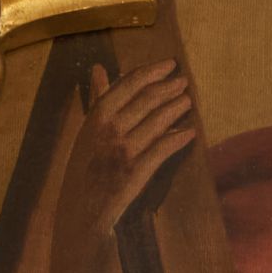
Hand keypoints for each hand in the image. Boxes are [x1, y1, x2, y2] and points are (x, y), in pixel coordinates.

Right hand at [68, 58, 194, 240]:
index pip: (128, 85)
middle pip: (146, 101)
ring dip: (176, 109)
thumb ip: (98, 97)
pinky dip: (178, 139)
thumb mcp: (86, 129)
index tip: (170, 64)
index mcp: (96, 117)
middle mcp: (109, 131)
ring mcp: (123, 151)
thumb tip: (99, 67)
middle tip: (184, 81)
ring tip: (188, 101)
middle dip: (168, 88)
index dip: (152, 72)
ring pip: (157, 122)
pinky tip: (190, 133)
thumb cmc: (85, 165)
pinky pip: (162, 150)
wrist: (81, 208)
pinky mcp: (136, 172)